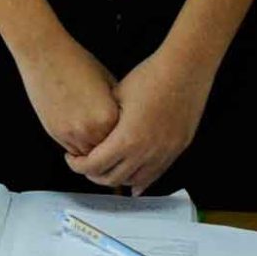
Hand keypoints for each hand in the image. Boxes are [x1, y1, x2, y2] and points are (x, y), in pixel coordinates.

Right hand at [16, 33, 120, 157]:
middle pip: (108, 153)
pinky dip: (78, 146)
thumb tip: (127, 122)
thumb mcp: (108, 82)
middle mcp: (91, 129)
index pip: (125, 142)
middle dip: (111, 150)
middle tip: (116, 147)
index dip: (127, 141)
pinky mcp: (55, 131)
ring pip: (89, 156)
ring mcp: (71, 132)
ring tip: (99, 144)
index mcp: (110, 116)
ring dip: (94, 151)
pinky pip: (72, 149)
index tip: (130, 140)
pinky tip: (81, 133)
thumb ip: (118, 106)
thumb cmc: (77, 63)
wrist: (44, 54)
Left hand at [69, 48, 211, 194]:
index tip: (72, 158)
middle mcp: (147, 152)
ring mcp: (165, 153)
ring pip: (135, 180)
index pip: (95, 165)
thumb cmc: (148, 78)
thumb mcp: (114, 97)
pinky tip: (133, 183)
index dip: (78, 165)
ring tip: (106, 169)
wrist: (184, 71)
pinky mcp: (177, 149)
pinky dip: (142, 181)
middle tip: (85, 165)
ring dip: (117, 179)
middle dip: (94, 174)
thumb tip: (91, 132)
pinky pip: (157, 174)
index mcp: (127, 139)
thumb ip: (103, 121)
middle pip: (113, 178)